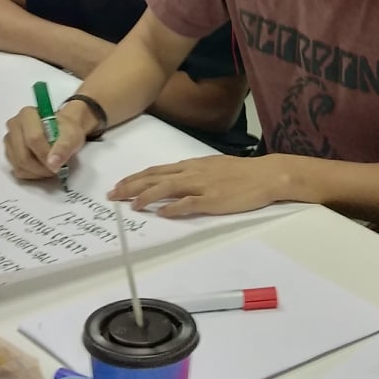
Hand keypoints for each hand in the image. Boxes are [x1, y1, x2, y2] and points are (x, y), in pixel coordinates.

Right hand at [3, 102, 96, 181]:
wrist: (62, 131)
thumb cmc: (66, 130)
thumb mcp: (72, 135)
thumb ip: (63, 148)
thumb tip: (53, 163)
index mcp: (28, 114)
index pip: (33, 139)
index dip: (45, 155)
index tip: (57, 163)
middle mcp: (14, 125)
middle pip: (23, 155)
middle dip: (41, 167)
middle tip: (55, 169)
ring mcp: (10, 139)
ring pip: (19, 165)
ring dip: (37, 172)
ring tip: (50, 167)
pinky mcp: (10, 152)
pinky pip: (17, 169)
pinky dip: (32, 173)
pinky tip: (42, 168)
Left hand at [109, 154, 286, 217]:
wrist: (266, 174)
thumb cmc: (241, 172)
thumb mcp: (212, 167)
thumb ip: (193, 173)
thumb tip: (174, 180)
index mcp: (191, 165)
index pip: (156, 171)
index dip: (135, 178)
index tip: (119, 185)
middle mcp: (192, 173)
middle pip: (155, 178)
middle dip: (132, 186)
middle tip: (113, 196)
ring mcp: (202, 186)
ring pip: (168, 187)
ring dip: (147, 196)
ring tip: (132, 205)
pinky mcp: (214, 200)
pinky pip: (190, 203)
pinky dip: (174, 208)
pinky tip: (162, 213)